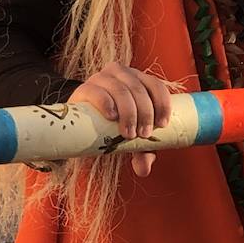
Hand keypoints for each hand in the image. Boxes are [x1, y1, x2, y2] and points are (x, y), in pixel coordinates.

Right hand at [68, 62, 172, 176]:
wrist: (81, 123)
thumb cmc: (112, 126)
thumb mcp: (130, 136)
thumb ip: (140, 151)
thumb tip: (144, 169)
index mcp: (137, 79)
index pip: (155, 84)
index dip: (162, 103)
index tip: (162, 124)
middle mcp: (120, 74)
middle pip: (139, 89)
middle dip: (145, 113)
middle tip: (143, 134)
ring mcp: (101, 79)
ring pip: (121, 90)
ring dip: (128, 112)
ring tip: (128, 133)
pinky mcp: (84, 89)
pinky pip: (97, 91)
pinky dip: (106, 103)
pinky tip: (111, 116)